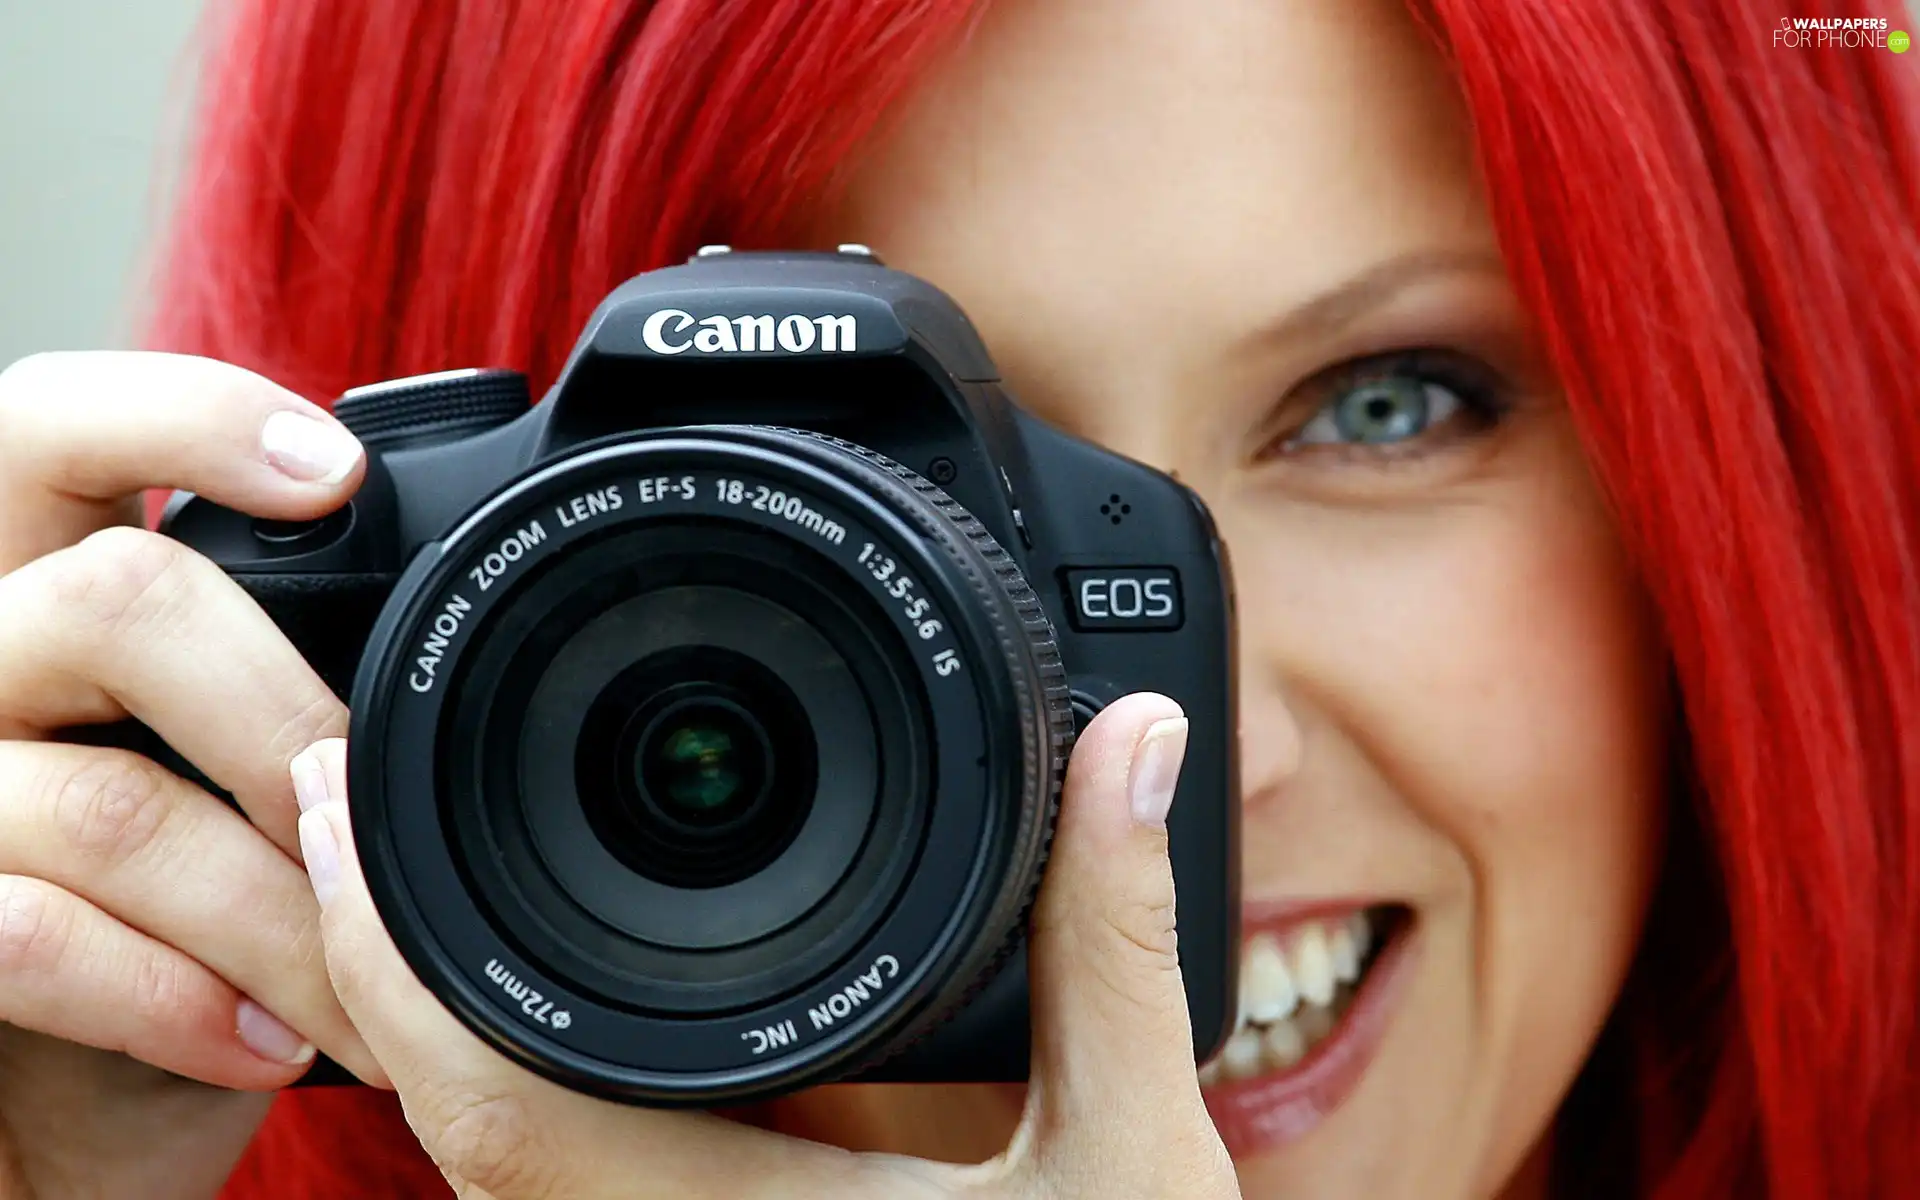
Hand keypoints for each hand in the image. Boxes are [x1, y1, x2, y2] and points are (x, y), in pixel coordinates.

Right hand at [0, 351, 386, 1198]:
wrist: (62, 1122)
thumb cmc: (180, 934)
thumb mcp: (246, 791)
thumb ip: (297, 689)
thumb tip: (469, 623)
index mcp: (52, 596)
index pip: (59, 426)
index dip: (189, 415)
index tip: (340, 472)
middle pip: (112, 598)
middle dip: (281, 717)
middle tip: (359, 813)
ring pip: (106, 803)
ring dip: (276, 915)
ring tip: (359, 995)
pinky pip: (33, 936)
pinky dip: (179, 1000)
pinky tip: (265, 1043)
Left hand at [298, 693, 1238, 1198]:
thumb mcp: (1131, 1148)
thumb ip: (1117, 941)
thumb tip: (1132, 742)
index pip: (500, 1112)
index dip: (395, 966)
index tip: (344, 817)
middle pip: (454, 1131)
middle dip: (379, 968)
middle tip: (344, 809)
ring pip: (497, 1171)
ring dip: (435, 1027)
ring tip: (409, 882)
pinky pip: (559, 1190)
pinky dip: (516, 1088)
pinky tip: (540, 1011)